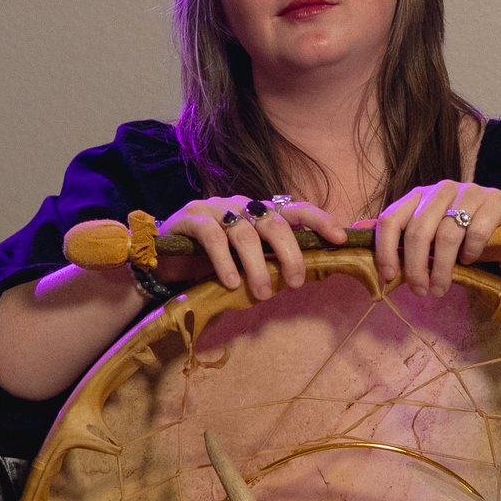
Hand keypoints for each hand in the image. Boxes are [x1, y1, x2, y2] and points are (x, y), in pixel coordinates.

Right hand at [160, 194, 350, 301]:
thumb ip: (268, 265)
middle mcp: (241, 205)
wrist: (160, 263)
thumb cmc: (207, 265)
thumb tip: (299, 280)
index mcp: (259, 214)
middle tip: (294, 284)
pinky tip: (230, 283)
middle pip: (274, 223)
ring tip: (261, 295)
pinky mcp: (190, 217)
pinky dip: (225, 261)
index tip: (340, 238)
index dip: (319, 221)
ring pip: (245, 232)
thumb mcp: (245, 266)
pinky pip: (213, 237)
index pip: (295, 210)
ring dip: (257, 266)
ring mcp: (215, 208)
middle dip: (290, 254)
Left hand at [362, 181, 500, 296]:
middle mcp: (442, 189)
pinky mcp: (495, 202)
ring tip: (441, 289)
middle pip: (418, 230)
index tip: (388, 277)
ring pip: (446, 234)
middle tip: (420, 291)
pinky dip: (469, 253)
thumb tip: (356, 235)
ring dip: (442, 269)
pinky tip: (470, 263)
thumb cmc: (466, 235)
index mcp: (419, 196)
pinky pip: (475, 232)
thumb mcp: (431, 237)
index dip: (384, 250)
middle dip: (415, 267)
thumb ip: (399, 236)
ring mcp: (470, 192)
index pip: (391, 218)